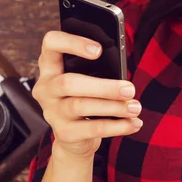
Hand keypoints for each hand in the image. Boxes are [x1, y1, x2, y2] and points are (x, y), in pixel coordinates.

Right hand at [31, 30, 142, 158]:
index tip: (99, 50)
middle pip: (69, 82)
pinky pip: (93, 128)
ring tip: (135, 107)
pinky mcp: (64, 133)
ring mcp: (52, 112)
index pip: (51, 43)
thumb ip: (98, 71)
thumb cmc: (85, 98)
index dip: (72, 43)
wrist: (74, 138)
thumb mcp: (87, 80)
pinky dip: (118, 126)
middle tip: (130, 89)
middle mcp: (46, 88)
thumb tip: (125, 79)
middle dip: (104, 86)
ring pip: (81, 105)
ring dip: (114, 107)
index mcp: (51, 67)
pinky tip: (134, 123)